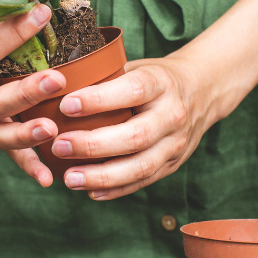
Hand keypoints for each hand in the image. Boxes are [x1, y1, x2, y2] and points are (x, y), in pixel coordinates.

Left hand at [51, 57, 212, 199]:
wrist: (202, 91)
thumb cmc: (155, 78)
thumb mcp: (136, 66)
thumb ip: (105, 77)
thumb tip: (54, 85)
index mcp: (160, 83)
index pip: (132, 90)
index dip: (99, 100)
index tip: (66, 105)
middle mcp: (172, 114)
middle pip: (135, 135)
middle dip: (93, 145)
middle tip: (58, 146)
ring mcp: (176, 143)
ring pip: (141, 166)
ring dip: (102, 176)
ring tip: (69, 179)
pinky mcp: (173, 164)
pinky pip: (144, 181)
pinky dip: (116, 190)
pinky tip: (90, 192)